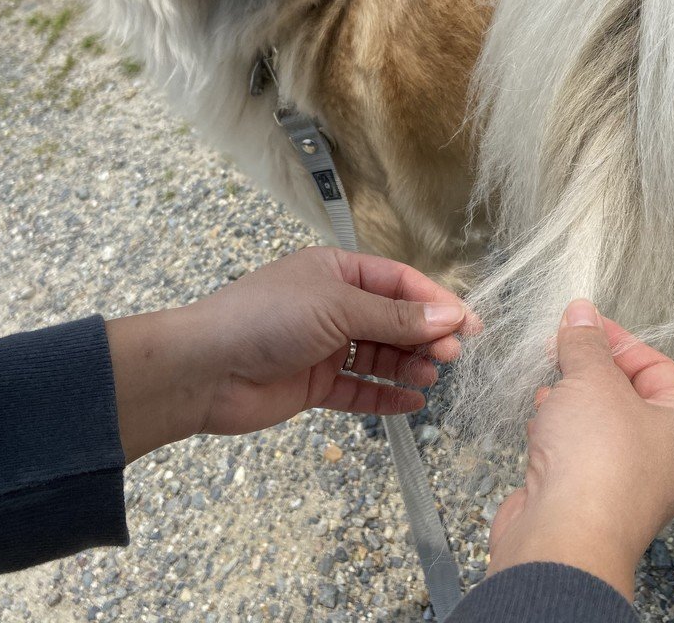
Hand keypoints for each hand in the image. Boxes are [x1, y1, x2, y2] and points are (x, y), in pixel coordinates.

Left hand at [105, 247, 476, 460]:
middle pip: (393, 320)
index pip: (399, 283)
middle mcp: (332, 305)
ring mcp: (323, 346)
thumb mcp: (337, 307)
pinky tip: (411, 402)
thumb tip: (448, 319)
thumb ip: (394, 318)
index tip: (468, 326)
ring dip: (408, 366)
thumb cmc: (266, 319)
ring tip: (431, 378)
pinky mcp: (313, 384)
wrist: (204, 368)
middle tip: (451, 357)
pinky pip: (359, 388)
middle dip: (424, 337)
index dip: (435, 303)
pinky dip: (385, 395)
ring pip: (379, 355)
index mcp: (336, 271)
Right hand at [487, 299, 673, 600]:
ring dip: (567, 401)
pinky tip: (540, 422)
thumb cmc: (598, 466)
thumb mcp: (592, 379)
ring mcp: (623, 481)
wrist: (562, 537)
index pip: (656, 367)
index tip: (582, 323)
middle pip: (624, 394)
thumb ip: (586, 342)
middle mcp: (663, 459)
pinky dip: (555, 432)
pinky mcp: (586, 496)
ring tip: (549, 388)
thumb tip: (582, 313)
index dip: (617, 340)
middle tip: (561, 349)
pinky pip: (573, 450)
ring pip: (594, 422)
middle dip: (587, 370)